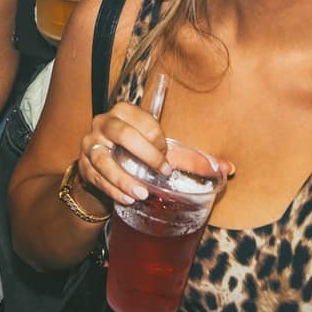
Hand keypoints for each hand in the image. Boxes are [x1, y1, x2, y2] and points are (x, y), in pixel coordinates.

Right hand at [76, 103, 232, 209]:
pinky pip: (94, 177)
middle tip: (162, 172)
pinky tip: (126, 199)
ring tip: (141, 194)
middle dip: (143, 154)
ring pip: (102, 158)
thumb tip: (228, 169)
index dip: (157, 141)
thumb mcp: (163, 153)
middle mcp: (104, 124)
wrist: (106, 171)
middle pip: (120, 133)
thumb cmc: (140, 157)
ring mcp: (90, 145)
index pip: (143, 120)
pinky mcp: (83, 166)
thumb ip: (193, 160)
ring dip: (122, 177)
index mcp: (125, 112)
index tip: (168, 160)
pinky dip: (111, 189)